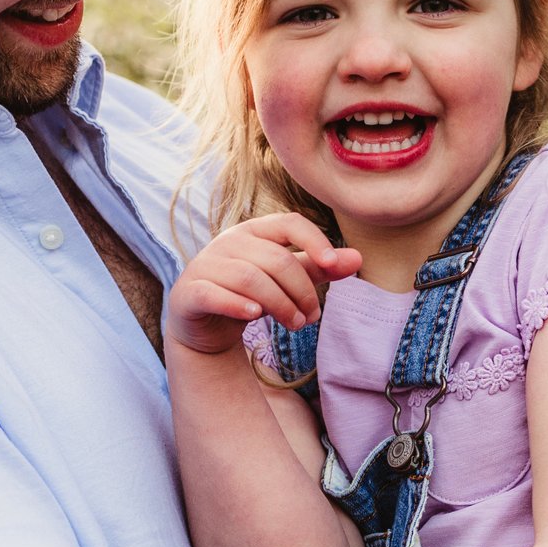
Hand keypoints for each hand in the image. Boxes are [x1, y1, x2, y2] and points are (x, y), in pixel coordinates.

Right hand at [166, 214, 360, 357]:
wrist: (203, 324)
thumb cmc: (249, 294)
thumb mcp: (285, 280)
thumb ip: (317, 268)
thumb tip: (358, 258)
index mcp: (253, 231)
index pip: (288, 222)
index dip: (314, 239)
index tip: (335, 263)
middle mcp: (227, 242)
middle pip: (276, 259)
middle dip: (302, 290)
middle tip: (312, 317)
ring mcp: (205, 265)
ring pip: (251, 278)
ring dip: (280, 305)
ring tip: (296, 324)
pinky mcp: (189, 292)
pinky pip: (214, 294)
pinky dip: (237, 305)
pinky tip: (255, 316)